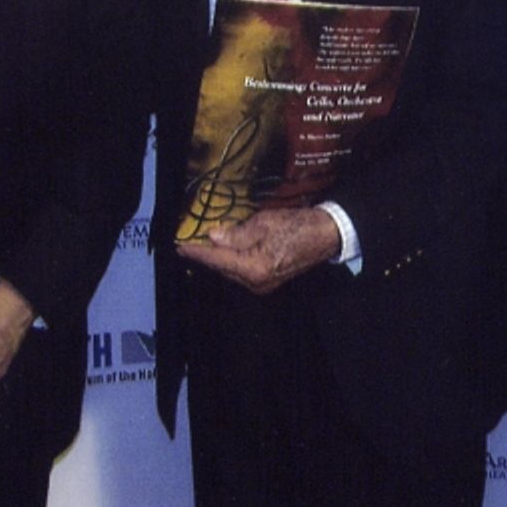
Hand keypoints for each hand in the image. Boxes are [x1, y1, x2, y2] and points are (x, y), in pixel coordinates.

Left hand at [176, 206, 340, 294]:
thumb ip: (237, 233)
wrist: (327, 235)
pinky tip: (226, 250)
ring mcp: (263, 284)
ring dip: (219, 259)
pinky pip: (242, 271)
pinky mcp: (269, 280)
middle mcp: (256, 282)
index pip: (217, 260)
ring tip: (203, 246)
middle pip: (223, 268)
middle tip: (189, 243)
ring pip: (232, 271)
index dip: (197, 253)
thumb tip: (214, 237)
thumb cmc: (298, 225)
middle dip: (206, 256)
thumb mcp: (264, 222)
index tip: (180, 248)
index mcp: (254, 268)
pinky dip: (232, 261)